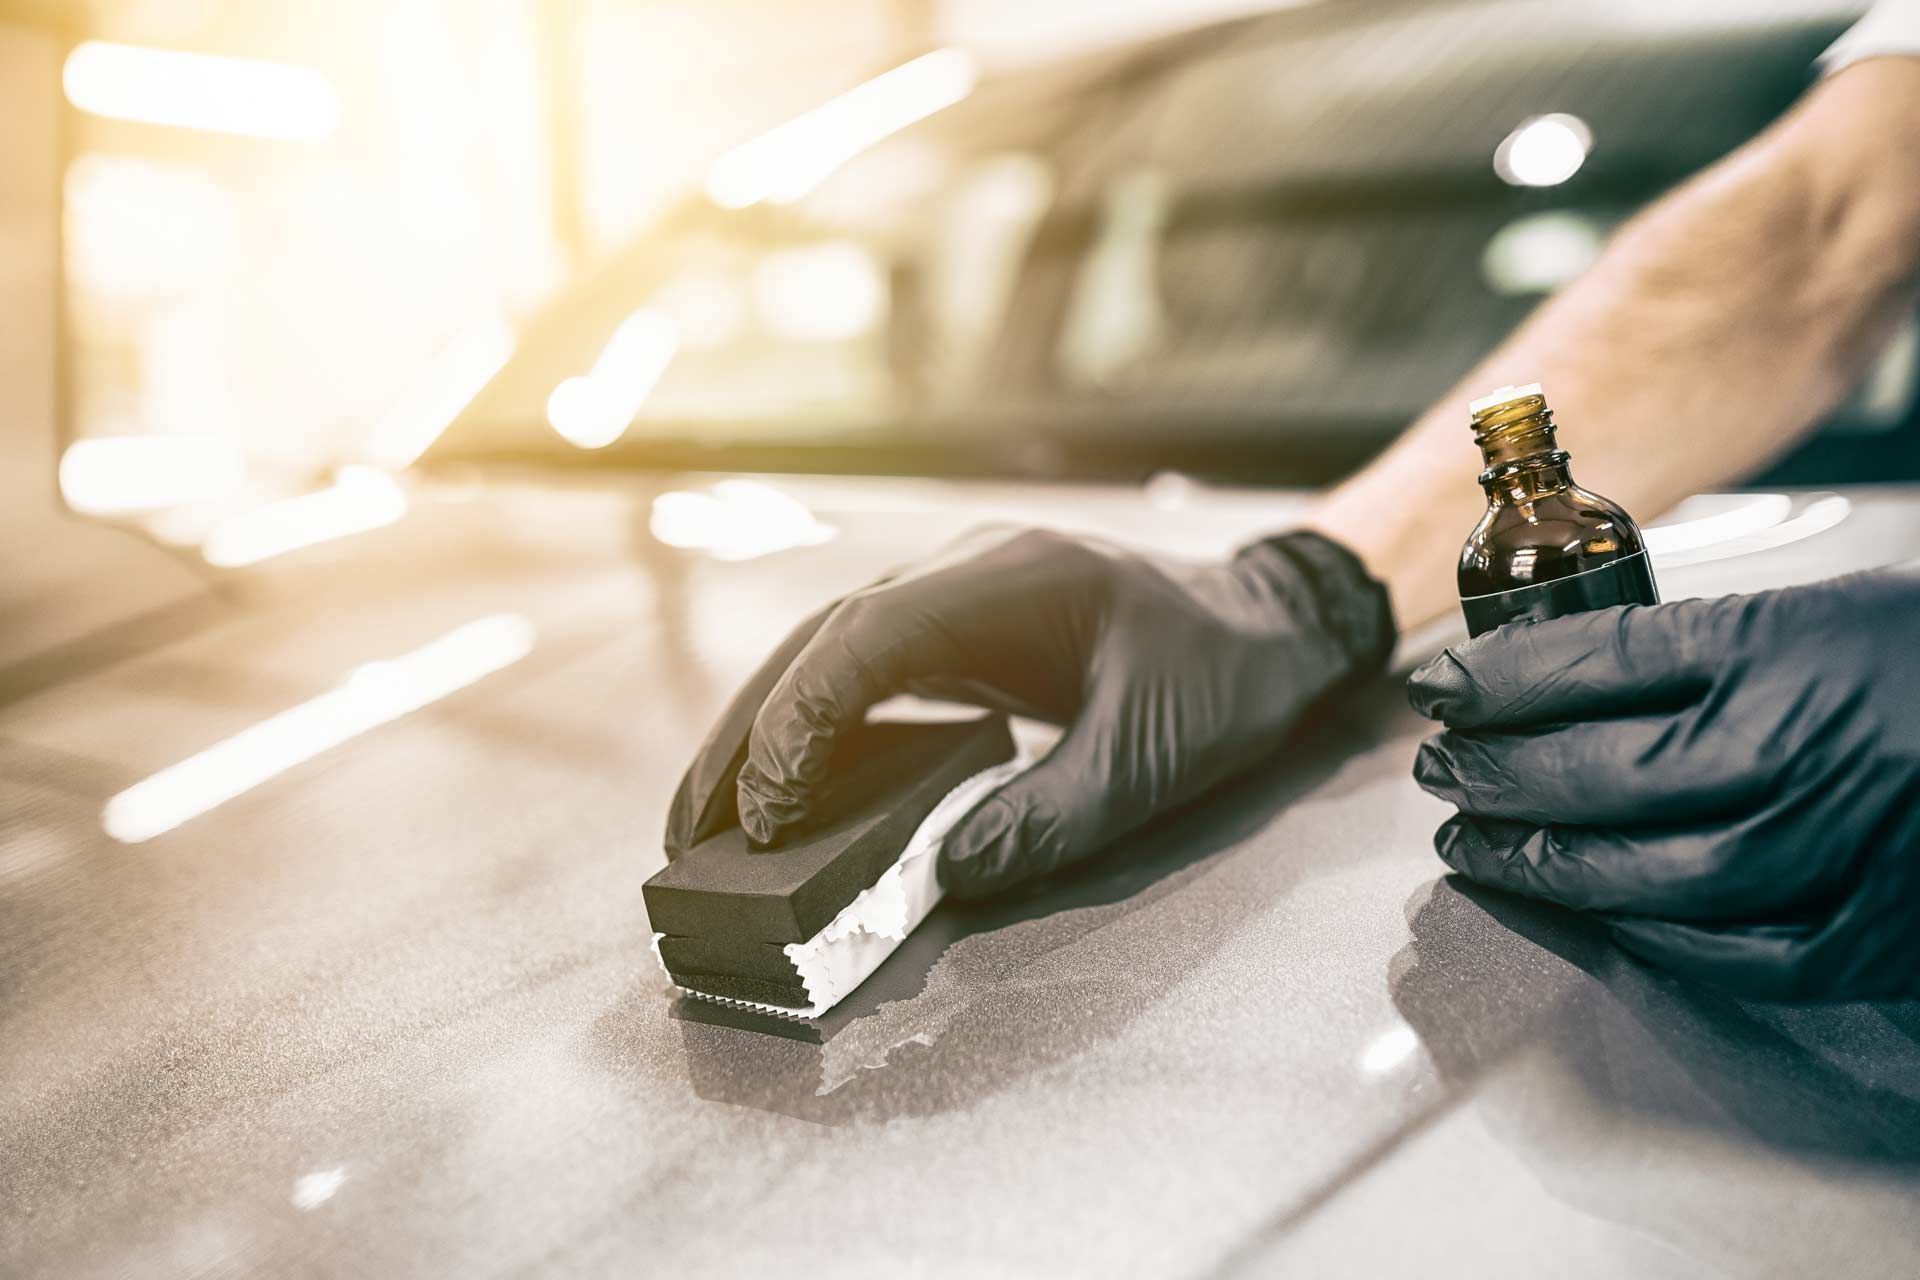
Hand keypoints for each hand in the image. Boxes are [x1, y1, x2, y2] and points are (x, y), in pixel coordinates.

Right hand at [666, 526, 1391, 897]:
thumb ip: (1051, 816)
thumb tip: (939, 874)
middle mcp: (965, 574)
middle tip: (688, 829)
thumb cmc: (1222, 679)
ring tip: (710, 817)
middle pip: (819, 640)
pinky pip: (865, 670)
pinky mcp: (960, 631)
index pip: (865, 641)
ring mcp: (957, 595)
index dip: (801, 723)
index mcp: (1009, 584)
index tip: (770, 813)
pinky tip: (785, 786)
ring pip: (828, 651)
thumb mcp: (1154, 758)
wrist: (1267, 621)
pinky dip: (814, 725)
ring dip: (764, 727)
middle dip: (747, 732)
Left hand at [1409, 566, 1919, 999]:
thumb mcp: (1826, 610)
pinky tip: (1586, 913)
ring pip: (1637, 873)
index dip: (1497, 677)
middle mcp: (1796, 747)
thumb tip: (1559, 676)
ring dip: (1535, 862)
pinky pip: (1723, 951)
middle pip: (1593, 770)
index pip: (1592, 661)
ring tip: (1473, 846)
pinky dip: (1639, 935)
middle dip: (1490, 770)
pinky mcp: (1866, 935)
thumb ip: (1705, 647)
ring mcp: (1832, 849)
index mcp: (1782, 646)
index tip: (1444, 683)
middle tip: (1436, 768)